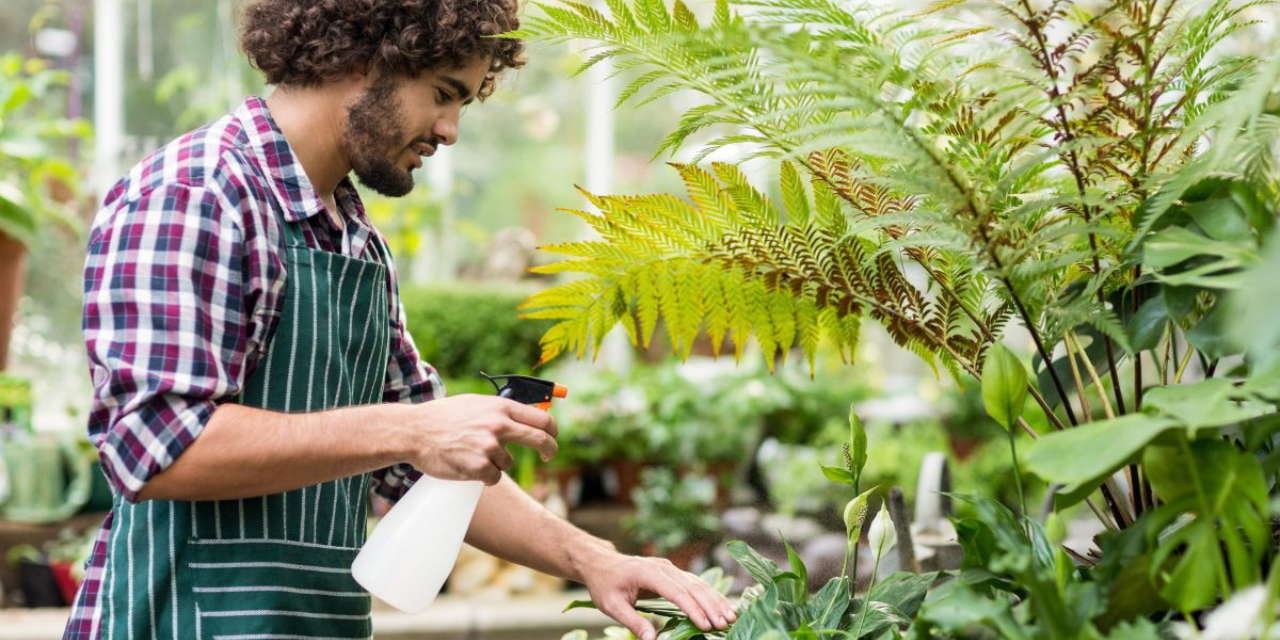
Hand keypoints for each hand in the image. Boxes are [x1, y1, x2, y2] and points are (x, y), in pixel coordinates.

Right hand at [396, 394, 557, 484]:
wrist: (415, 431)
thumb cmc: (444, 417)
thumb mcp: (476, 404)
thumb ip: (501, 411)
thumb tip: (528, 418)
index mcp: (500, 407)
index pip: (541, 418)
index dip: (552, 430)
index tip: (552, 437)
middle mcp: (499, 425)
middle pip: (540, 440)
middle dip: (549, 450)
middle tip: (548, 456)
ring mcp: (489, 446)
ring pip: (507, 463)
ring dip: (494, 463)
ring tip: (470, 452)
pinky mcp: (480, 466)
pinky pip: (493, 477)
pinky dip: (483, 476)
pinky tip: (466, 465)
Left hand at [582, 553, 736, 639]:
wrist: (602, 563)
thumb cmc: (605, 585)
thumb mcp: (612, 606)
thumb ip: (633, 622)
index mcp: (648, 573)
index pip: (676, 592)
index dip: (693, 609)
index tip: (706, 625)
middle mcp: (664, 567)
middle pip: (693, 586)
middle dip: (711, 606)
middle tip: (725, 624)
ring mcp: (670, 568)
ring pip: (698, 583)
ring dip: (716, 600)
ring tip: (731, 617)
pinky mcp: (674, 573)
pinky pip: (695, 583)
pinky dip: (710, 595)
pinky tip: (723, 606)